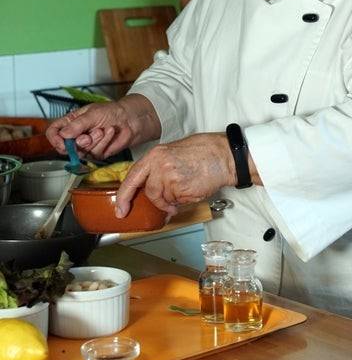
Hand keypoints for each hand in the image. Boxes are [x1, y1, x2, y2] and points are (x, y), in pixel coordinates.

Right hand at [46, 94, 160, 159]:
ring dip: (93, 141)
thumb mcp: (92, 114)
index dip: (55, 139)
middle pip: (65, 147)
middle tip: (87, 136)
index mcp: (70, 123)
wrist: (129, 119)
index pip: (54, 132)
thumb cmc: (111, 111)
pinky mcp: (97, 153)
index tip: (62, 142)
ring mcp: (86, 146)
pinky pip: (95, 153)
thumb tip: (63, 135)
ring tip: (102, 130)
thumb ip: (77, 125)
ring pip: (81, 152)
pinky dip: (103, 143)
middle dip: (78, 143)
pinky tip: (109, 133)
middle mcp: (76, 135)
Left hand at [115, 133, 236, 216]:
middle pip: (150, 192)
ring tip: (187, 188)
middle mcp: (160, 166)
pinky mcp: (182, 190)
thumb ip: (159, 167)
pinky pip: (178, 203)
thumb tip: (151, 185)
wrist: (223, 155)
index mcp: (155, 155)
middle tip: (167, 205)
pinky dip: (184, 201)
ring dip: (174, 200)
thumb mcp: (173, 151)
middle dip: (158, 201)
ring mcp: (170, 178)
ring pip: (165, 199)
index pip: (132, 178)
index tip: (121, 208)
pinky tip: (193, 189)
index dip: (124, 195)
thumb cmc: (203, 151)